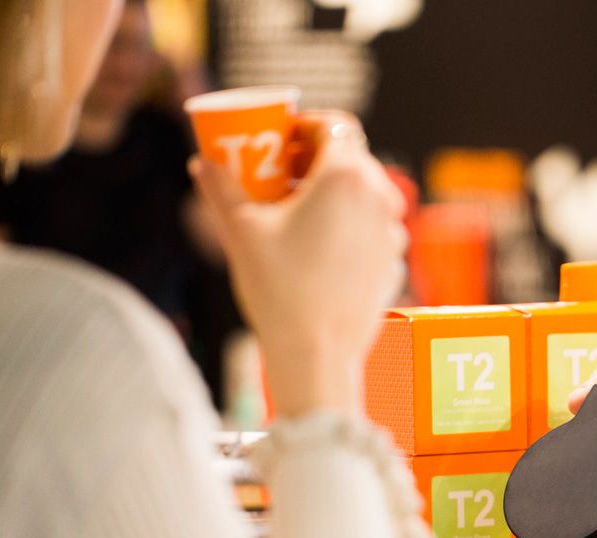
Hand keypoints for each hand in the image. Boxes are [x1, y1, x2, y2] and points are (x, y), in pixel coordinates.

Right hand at [190, 111, 406, 416]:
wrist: (318, 354)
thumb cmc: (281, 290)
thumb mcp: (241, 231)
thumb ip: (220, 188)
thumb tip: (202, 164)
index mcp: (347, 177)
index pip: (336, 125)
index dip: (306, 125)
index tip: (282, 140)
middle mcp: (381, 198)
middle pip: (352, 157)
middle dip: (315, 159)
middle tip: (279, 175)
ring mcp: (393, 232)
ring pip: (365, 193)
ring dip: (334, 192)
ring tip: (296, 212)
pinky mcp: (394, 262)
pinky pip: (372, 228)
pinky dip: (349, 224)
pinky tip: (318, 246)